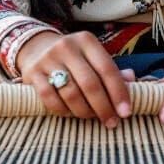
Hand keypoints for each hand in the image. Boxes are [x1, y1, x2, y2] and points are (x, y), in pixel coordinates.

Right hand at [15, 30, 133, 128]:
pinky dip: (63, 111)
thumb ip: (111, 70)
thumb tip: (131, 80)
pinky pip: (50, 99)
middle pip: (90, 83)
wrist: (37, 48)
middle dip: (104, 107)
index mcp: (86, 41)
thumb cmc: (74, 58)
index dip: (119, 92)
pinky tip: (71, 113)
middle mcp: (67, 47)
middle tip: (111, 122)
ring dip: (85, 111)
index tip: (126, 112)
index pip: (107, 68)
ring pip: (71, 93)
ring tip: (92, 117)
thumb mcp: (92, 57)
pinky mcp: (32, 74)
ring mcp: (48, 60)